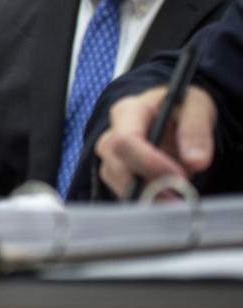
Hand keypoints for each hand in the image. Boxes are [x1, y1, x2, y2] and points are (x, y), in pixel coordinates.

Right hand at [95, 84, 216, 197]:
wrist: (175, 116)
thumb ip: (196, 130)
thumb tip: (195, 162)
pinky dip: (148, 200)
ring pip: (118, 183)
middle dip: (149, 187)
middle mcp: (111, 134)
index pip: (124, 140)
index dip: (149, 163)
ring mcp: (111, 156)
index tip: (180, 178)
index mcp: (128, 112)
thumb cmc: (182, 107)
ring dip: (149, 197)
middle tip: (183, 199)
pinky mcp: (118, 174)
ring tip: (180, 200)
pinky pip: (125, 192)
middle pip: (116, 167)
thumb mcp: (197, 107)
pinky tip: (170, 201)